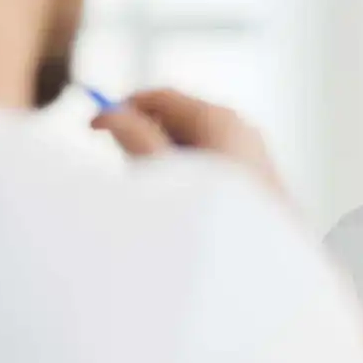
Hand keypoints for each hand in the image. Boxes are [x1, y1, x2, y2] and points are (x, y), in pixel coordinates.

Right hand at [91, 88, 289, 201]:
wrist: (269, 266)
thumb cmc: (217, 220)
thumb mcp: (164, 174)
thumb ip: (134, 140)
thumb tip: (112, 115)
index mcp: (221, 120)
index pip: (163, 97)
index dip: (123, 107)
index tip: (93, 127)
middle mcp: (242, 128)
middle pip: (179, 118)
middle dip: (145, 135)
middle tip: (125, 168)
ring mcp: (253, 151)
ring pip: (194, 143)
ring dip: (166, 159)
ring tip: (160, 195)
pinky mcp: (258, 176)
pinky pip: (213, 162)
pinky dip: (189, 173)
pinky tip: (183, 207)